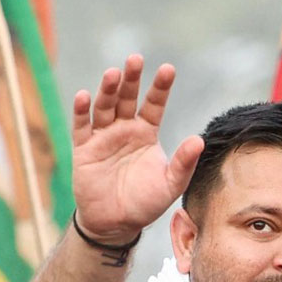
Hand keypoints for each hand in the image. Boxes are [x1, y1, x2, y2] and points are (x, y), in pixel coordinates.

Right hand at [70, 55, 203, 243]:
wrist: (117, 222)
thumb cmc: (147, 202)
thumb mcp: (171, 184)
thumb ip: (184, 163)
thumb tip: (199, 139)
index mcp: (146, 133)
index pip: (154, 105)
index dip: (160, 88)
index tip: (168, 69)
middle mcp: (124, 129)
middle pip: (127, 98)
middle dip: (132, 79)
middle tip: (136, 59)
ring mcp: (103, 136)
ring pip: (104, 107)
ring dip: (108, 90)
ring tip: (113, 74)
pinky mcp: (84, 148)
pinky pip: (82, 126)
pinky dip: (81, 111)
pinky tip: (84, 96)